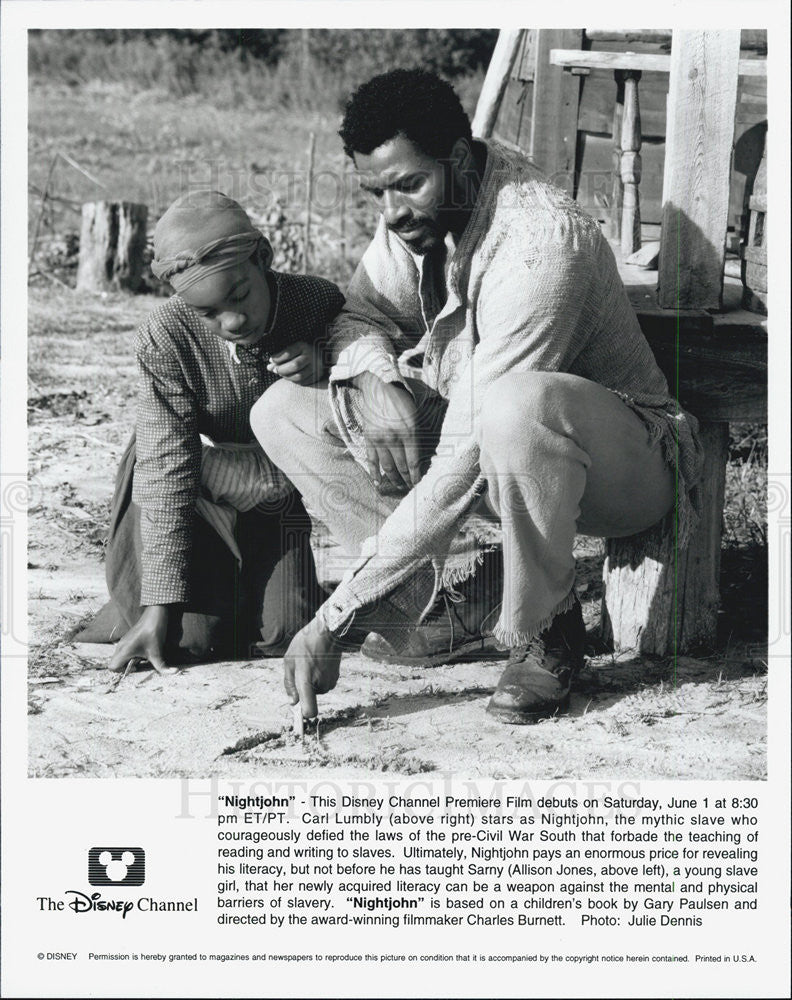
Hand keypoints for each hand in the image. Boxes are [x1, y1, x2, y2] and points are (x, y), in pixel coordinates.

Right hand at [108, 605, 168, 672]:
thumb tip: (174, 672)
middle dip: (126, 666)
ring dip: (129, 659)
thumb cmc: (153, 632)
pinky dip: (131, 653)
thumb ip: (162, 666)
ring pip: (120, 656)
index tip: (135, 666)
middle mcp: (121, 646)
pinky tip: (144, 650)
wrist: (155, 614)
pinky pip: (124, 650)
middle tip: (140, 663)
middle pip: (115, 662)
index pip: (112, 667)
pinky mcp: (128, 638)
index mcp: (124, 650)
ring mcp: (123, 641)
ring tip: (142, 656)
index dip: (122, 671)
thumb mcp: (157, 652)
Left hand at [267, 340, 324, 384]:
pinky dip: (294, 381)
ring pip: (299, 376)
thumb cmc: (303, 351)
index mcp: (304, 346)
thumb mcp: (293, 348)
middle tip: (275, 370)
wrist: (322, 355)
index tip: (271, 360)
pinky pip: (303, 382)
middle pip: (295, 365)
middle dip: (282, 369)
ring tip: (281, 374)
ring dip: (287, 377)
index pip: (289, 353)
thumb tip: (270, 365)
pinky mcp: (317, 376)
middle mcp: (311, 356)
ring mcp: (316, 367)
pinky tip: (290, 377)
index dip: (278, 358)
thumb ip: (282, 356)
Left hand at [283, 616, 342, 719]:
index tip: (299, 717)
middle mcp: (320, 685)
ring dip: (312, 681)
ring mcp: (330, 682)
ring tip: (311, 662)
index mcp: (306, 681)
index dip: (304, 715)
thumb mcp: (289, 661)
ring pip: (316, 690)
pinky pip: (323, 683)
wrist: (329, 631)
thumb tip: (293, 702)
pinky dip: (320, 676)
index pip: (309, 710)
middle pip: (309, 698)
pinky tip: (319, 661)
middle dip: (304, 688)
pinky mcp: (336, 678)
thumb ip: (289, 683)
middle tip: (301, 669)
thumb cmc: (306, 644)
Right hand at [354, 372, 421, 492]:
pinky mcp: (369, 438)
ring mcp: (380, 439)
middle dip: (407, 479)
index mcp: (409, 432)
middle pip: (401, 466)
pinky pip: (371, 460)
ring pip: (387, 466)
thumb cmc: (401, 401)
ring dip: (394, 479)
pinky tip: (378, 482)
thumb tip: (419, 458)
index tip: (419, 484)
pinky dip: (374, 472)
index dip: (416, 476)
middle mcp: (394, 438)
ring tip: (399, 486)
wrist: (380, 388)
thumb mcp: (415, 417)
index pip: (413, 462)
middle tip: (411, 488)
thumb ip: (417, 437)